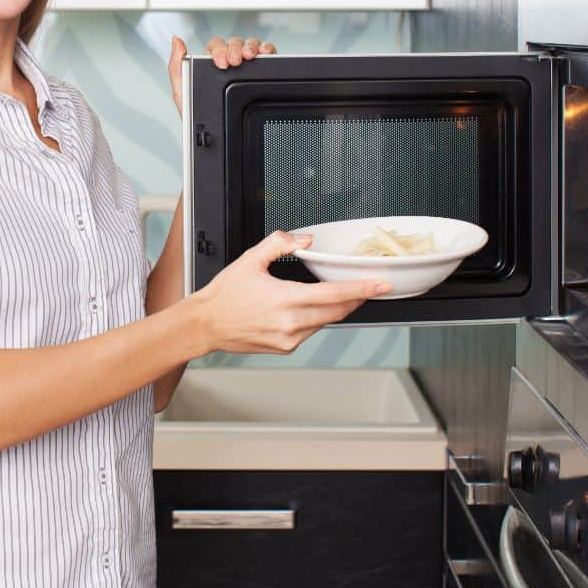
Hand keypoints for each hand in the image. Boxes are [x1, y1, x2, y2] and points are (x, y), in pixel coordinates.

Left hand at [167, 34, 277, 117]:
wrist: (216, 140)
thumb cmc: (198, 119)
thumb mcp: (182, 94)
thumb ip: (176, 66)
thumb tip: (177, 41)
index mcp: (210, 64)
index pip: (216, 47)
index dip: (220, 50)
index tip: (221, 62)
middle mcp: (229, 62)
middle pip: (234, 44)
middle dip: (235, 49)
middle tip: (234, 61)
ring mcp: (246, 66)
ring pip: (250, 46)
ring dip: (251, 46)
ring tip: (249, 56)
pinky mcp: (261, 71)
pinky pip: (266, 54)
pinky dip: (267, 49)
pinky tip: (263, 53)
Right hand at [186, 230, 390, 354]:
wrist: (206, 325)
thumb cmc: (225, 295)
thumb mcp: (250, 259)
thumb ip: (280, 244)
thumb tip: (305, 239)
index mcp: (284, 299)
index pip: (334, 294)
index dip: (362, 289)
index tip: (381, 285)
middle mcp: (290, 323)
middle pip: (338, 311)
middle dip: (357, 298)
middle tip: (371, 286)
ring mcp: (289, 339)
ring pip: (326, 322)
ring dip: (337, 308)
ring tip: (341, 294)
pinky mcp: (286, 347)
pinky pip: (311, 331)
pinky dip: (317, 318)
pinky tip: (310, 307)